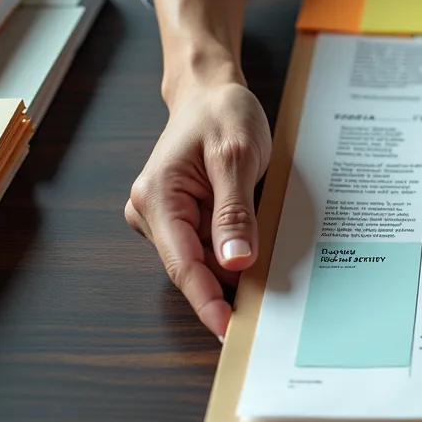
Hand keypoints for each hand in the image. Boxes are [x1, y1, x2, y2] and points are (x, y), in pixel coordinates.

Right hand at [125, 79, 271, 337]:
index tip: (228, 329)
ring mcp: (165, 217)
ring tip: (269, 278)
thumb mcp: (237, 158)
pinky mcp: (182, 218)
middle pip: (192, 268)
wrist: (211, 92)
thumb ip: (234, 213)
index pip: (183, 264)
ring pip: (202, 261)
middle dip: (225, 291)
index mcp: (158, 196)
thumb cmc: (222, 113)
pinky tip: (256, 253)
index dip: (207, 301)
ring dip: (232, 272)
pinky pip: (208, 248)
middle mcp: (152, 211)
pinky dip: (233, 254)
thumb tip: (234, 262)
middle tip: (266, 313)